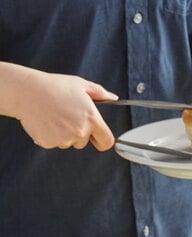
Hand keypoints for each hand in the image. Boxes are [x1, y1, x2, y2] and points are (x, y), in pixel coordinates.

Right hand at [2, 65, 116, 150]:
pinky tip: (46, 121)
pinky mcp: (49, 143)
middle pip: (85, 142)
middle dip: (79, 133)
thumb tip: (113, 98)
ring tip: (55, 116)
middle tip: (67, 116)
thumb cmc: (52, 86)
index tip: (98, 139)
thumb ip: (99, 93)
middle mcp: (80, 131)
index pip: (107, 141)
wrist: (26, 91)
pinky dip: (51, 135)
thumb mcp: (79, 85)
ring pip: (69, 143)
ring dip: (64, 134)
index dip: (103, 141)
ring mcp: (64, 139)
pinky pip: (54, 143)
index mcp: (91, 118)